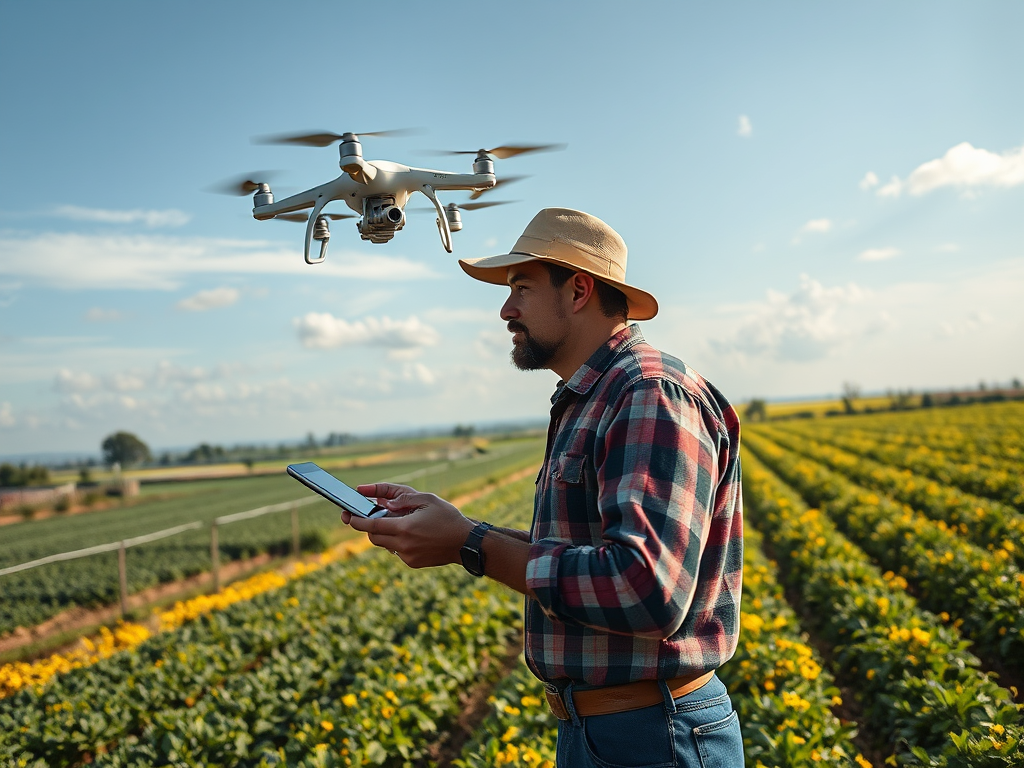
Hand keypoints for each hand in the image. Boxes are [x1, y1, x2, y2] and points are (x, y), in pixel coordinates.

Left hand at [340, 483, 474, 567]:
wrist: (466, 542)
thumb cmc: (447, 517)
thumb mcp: (427, 499)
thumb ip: (402, 499)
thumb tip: (382, 502)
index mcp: (405, 528)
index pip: (372, 526)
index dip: (356, 521)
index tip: (347, 516)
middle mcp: (403, 545)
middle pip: (374, 537)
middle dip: (370, 527)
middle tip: (372, 516)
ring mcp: (407, 557)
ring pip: (384, 545)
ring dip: (385, 534)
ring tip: (400, 523)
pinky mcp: (412, 563)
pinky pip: (396, 551)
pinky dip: (397, 542)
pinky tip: (413, 535)